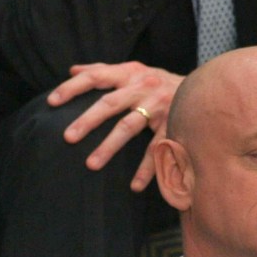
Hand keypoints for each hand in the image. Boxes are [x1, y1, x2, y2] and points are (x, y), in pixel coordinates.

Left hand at [48, 61, 182, 191]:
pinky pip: (156, 149)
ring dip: (109, 147)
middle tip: (67, 138)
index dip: (72, 87)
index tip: (52, 102)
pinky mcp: (172, 125)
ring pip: (128, 127)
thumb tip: (72, 70)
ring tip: (91, 164)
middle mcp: (141, 87)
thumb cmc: (159, 83)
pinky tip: (134, 186)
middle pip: (108, 103)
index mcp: (129, 73)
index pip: (95, 76)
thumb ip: (103, 70)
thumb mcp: (134, 70)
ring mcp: (158, 106)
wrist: (205, 88)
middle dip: (86, 120)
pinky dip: (146, 169)